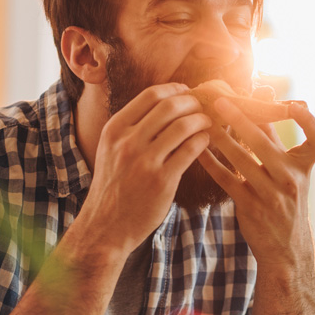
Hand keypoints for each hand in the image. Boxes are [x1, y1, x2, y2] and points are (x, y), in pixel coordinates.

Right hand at [77, 83, 211, 252]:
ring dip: (201, 120)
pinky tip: (206, 141)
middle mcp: (127, 142)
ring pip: (183, 126)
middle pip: (169, 106)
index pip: (150, 95)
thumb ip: (132, 127)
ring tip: (208, 122)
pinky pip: (190, 150)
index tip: (187, 92)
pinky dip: (203, 140)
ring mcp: (144, 161)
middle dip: (192, 102)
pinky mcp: (161, 181)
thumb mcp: (111, 149)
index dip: (175, 89)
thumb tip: (165, 103)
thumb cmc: (114, 186)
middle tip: (203, 106)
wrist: (106, 225)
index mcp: (115, 129)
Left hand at [196, 97, 314, 270]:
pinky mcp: (251, 207)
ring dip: (221, 138)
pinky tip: (198, 150)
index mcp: (304, 167)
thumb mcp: (289, 170)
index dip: (309, 121)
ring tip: (205, 121)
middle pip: (265, 143)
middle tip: (221, 100)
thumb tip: (265, 96)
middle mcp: (291, 179)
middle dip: (241, 119)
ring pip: (242, 159)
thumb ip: (276, 136)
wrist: (286, 248)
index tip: (293, 104)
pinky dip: (211, 163)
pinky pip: (227, 180)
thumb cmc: (286, 200)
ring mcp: (271, 194)